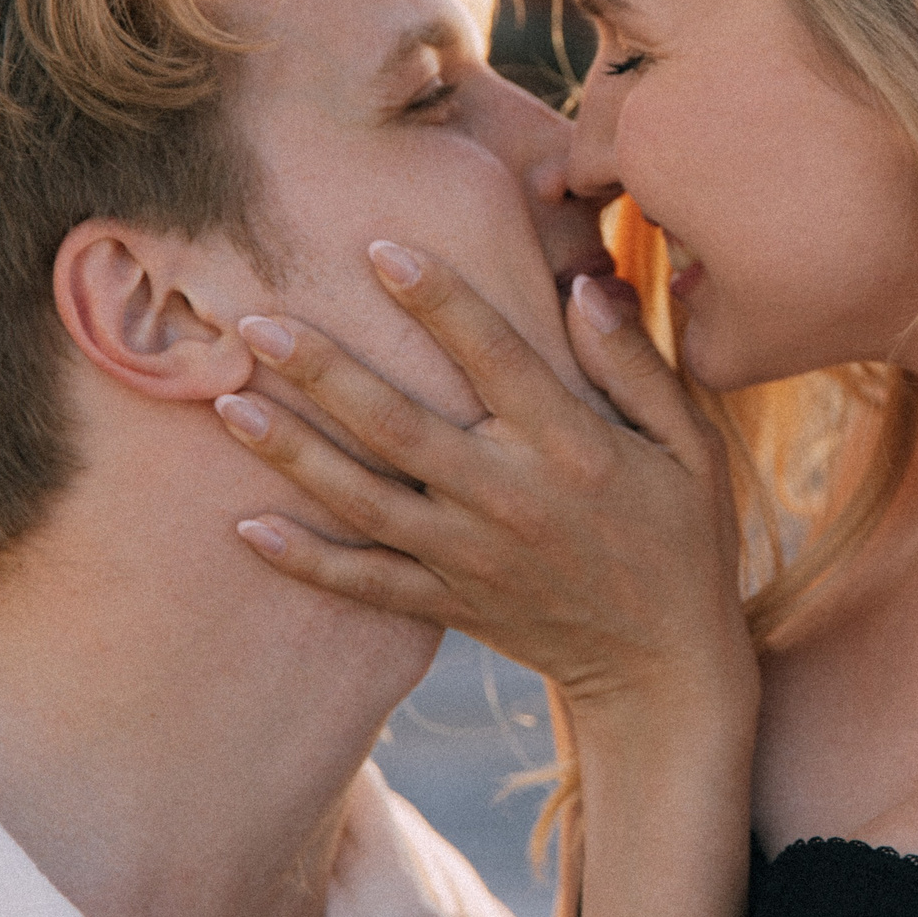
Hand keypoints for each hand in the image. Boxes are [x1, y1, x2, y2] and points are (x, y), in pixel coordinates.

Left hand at [214, 242, 755, 724]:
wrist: (664, 668)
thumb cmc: (685, 536)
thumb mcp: (690, 444)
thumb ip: (636, 364)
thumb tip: (581, 286)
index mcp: (572, 449)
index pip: (496, 358)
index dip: (439, 301)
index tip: (381, 249)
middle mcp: (510, 499)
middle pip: (400, 427)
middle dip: (325, 372)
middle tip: (257, 321)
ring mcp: (471, 558)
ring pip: (365, 500)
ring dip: (293, 453)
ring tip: (227, 402)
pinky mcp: (449, 604)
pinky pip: (365, 583)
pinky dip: (305, 560)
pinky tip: (245, 526)